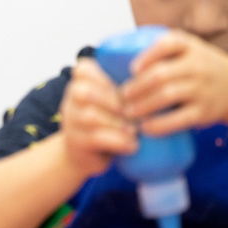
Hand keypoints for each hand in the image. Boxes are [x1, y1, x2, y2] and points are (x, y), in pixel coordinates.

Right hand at [59, 57, 137, 177]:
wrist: (85, 157)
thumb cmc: (108, 123)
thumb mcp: (111, 103)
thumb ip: (123, 90)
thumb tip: (157, 81)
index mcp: (79, 85)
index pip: (82, 70)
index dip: (103, 77)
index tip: (123, 90)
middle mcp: (70, 102)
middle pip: (85, 92)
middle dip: (113, 101)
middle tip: (134, 112)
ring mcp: (71, 123)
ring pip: (91, 116)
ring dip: (118, 123)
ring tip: (135, 129)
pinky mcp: (77, 143)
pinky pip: (95, 137)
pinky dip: (118, 141)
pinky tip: (132, 145)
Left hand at [123, 30, 227, 134]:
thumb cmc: (200, 66)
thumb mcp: (187, 49)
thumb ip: (160, 49)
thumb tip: (114, 57)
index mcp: (189, 46)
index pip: (167, 44)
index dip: (147, 57)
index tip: (131, 69)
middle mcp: (198, 65)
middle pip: (162, 74)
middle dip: (137, 87)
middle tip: (121, 96)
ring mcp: (203, 89)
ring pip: (168, 96)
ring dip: (143, 105)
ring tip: (128, 112)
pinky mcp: (205, 111)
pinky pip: (180, 119)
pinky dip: (160, 125)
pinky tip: (145, 128)